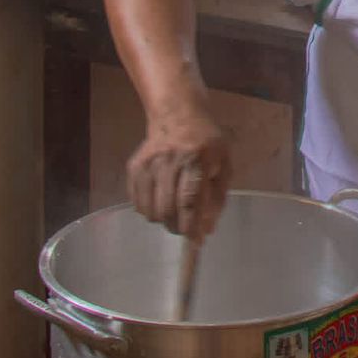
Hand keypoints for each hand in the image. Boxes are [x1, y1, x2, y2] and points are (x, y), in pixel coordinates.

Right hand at [126, 98, 231, 239]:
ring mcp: (148, 164)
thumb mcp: (223, 164)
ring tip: (175, 213)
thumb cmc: (208, 143)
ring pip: (151, 210)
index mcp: (196, 159)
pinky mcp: (134, 167)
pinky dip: (149, 211)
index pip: (190, 200)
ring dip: (164, 220)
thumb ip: (217, 198)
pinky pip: (137, 203)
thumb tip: (207, 231)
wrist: (179, 115)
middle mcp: (170, 162)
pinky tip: (161, 202)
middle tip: (186, 228)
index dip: (192, 225)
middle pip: (168, 209)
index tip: (196, 242)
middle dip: (178, 227)